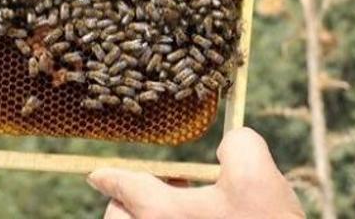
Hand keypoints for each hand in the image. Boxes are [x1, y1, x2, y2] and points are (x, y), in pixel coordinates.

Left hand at [86, 128, 304, 217]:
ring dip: (147, 217)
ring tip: (184, 209)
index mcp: (163, 214)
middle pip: (118, 218)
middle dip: (128, 202)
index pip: (124, 187)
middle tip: (162, 192)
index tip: (97, 175)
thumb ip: (237, 145)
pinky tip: (199, 218)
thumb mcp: (257, 176)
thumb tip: (230, 143)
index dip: (110, 177)